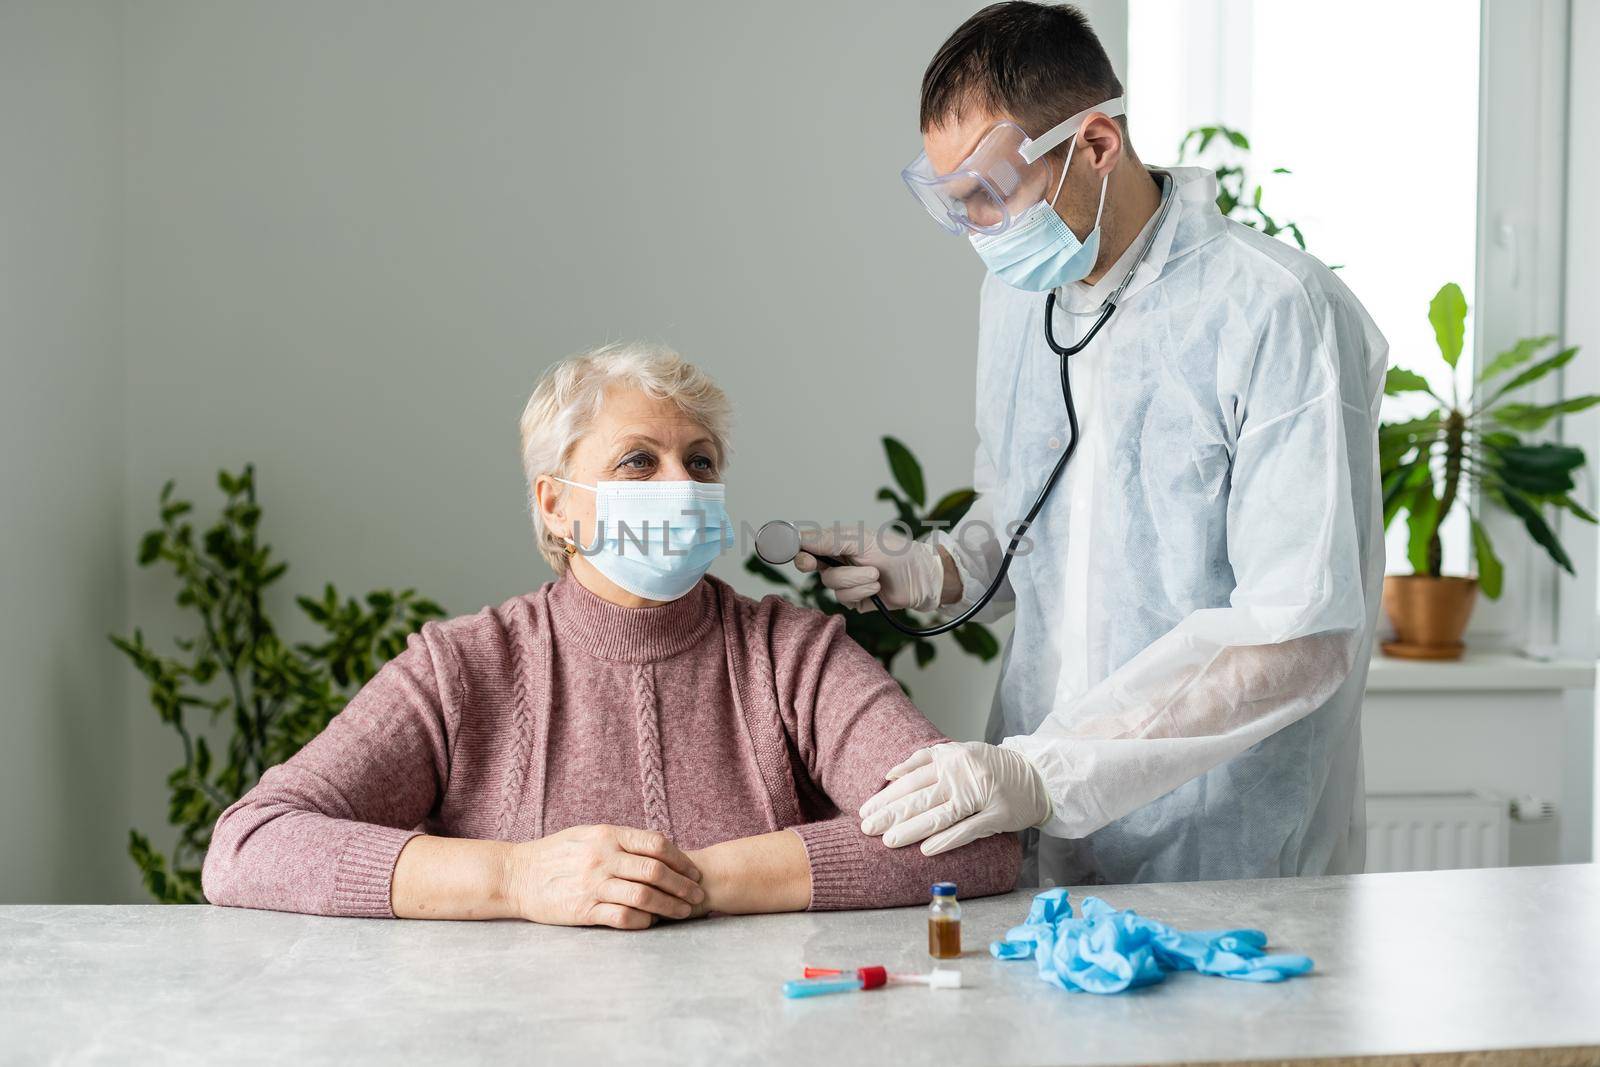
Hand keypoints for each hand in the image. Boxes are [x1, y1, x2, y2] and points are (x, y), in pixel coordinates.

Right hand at [506, 824, 704, 928]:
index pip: (656, 843)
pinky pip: (622, 917)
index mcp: (607, 835)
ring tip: (683, 913)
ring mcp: (593, 884)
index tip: (693, 872)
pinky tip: (651, 923)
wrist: (517, 875)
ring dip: (669, 907)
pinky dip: (642, 921)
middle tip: (697, 896)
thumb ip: (619, 839)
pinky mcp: (583, 910)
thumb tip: (655, 847)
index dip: (680, 859)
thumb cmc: (555, 854)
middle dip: (682, 885)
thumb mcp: (587, 835)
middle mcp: (603, 858)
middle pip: (656, 871)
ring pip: (644, 896)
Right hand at [795, 525, 945, 611]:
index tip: (800, 556)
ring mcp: (845, 582)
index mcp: (837, 542)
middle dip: (830, 568)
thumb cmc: (895, 552)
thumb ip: (829, 540)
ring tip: (875, 575)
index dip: (797, 550)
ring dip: (855, 580)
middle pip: (813, 567)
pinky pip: (845, 600)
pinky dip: (861, 592)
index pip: (807, 545)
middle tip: (824, 566)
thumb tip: (800, 538)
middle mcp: (837, 561)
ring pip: (831, 585)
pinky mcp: (854, 600)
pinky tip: (876, 588)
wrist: (920, 577)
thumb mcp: (861, 540)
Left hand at [858, 742, 1050, 855]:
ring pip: (940, 815)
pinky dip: (946, 840)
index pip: (910, 780)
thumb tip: (890, 775)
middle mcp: (963, 775)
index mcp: (950, 759)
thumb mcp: (957, 752)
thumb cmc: (989, 766)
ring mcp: (981, 795)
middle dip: (890, 814)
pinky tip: (926, 850)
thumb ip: (924, 760)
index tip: (865, 811)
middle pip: (920, 798)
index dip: (886, 797)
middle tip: (867, 829)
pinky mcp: (998, 814)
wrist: (1035, 774)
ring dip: (912, 829)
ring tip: (889, 841)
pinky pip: (968, 829)